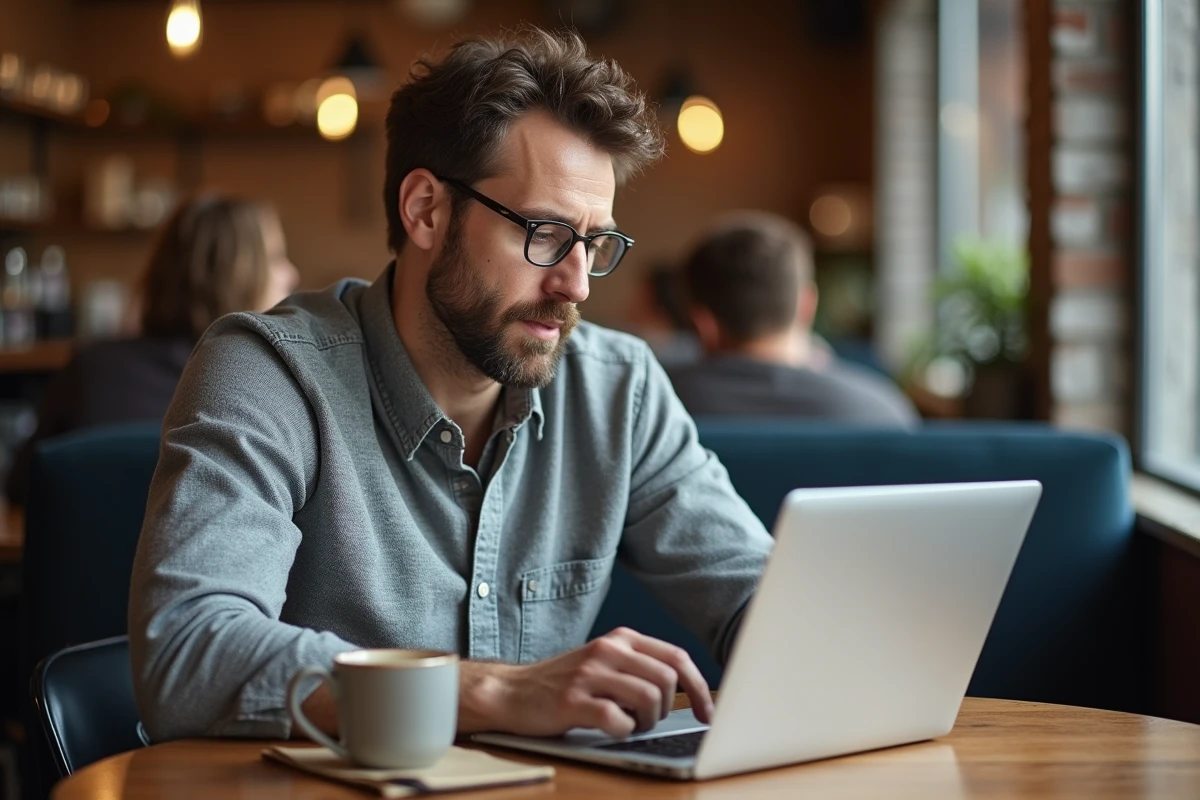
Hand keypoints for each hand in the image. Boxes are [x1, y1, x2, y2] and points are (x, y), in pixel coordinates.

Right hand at [459, 627, 713, 738]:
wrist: (512, 691)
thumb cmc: (564, 684)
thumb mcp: (604, 663)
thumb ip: (639, 669)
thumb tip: (688, 693)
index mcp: (621, 639)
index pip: (676, 658)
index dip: (700, 688)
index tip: (708, 713)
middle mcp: (607, 650)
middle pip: (667, 680)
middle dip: (666, 709)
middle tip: (648, 721)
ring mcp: (589, 674)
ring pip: (648, 699)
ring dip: (646, 722)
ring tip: (629, 725)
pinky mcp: (573, 701)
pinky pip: (617, 720)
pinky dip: (622, 731)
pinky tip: (610, 728)